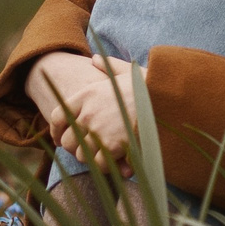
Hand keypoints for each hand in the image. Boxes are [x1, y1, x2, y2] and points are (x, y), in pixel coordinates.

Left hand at [25, 52, 146, 164]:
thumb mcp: (125, 71)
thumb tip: (95, 59)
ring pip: (82, 155)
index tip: (60, 138)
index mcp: (86, 95)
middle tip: (86, 150)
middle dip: (76, 147)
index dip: (57, 131)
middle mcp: (88, 113)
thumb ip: (107, 65)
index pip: (57, 116)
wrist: (167, 98)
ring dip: (91, 158)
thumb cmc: (149, 85)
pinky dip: (106, 166)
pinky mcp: (113, 146)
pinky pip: (98, 163)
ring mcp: (99, 131)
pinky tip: (114, 163)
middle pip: (67, 140)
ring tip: (102, 156)